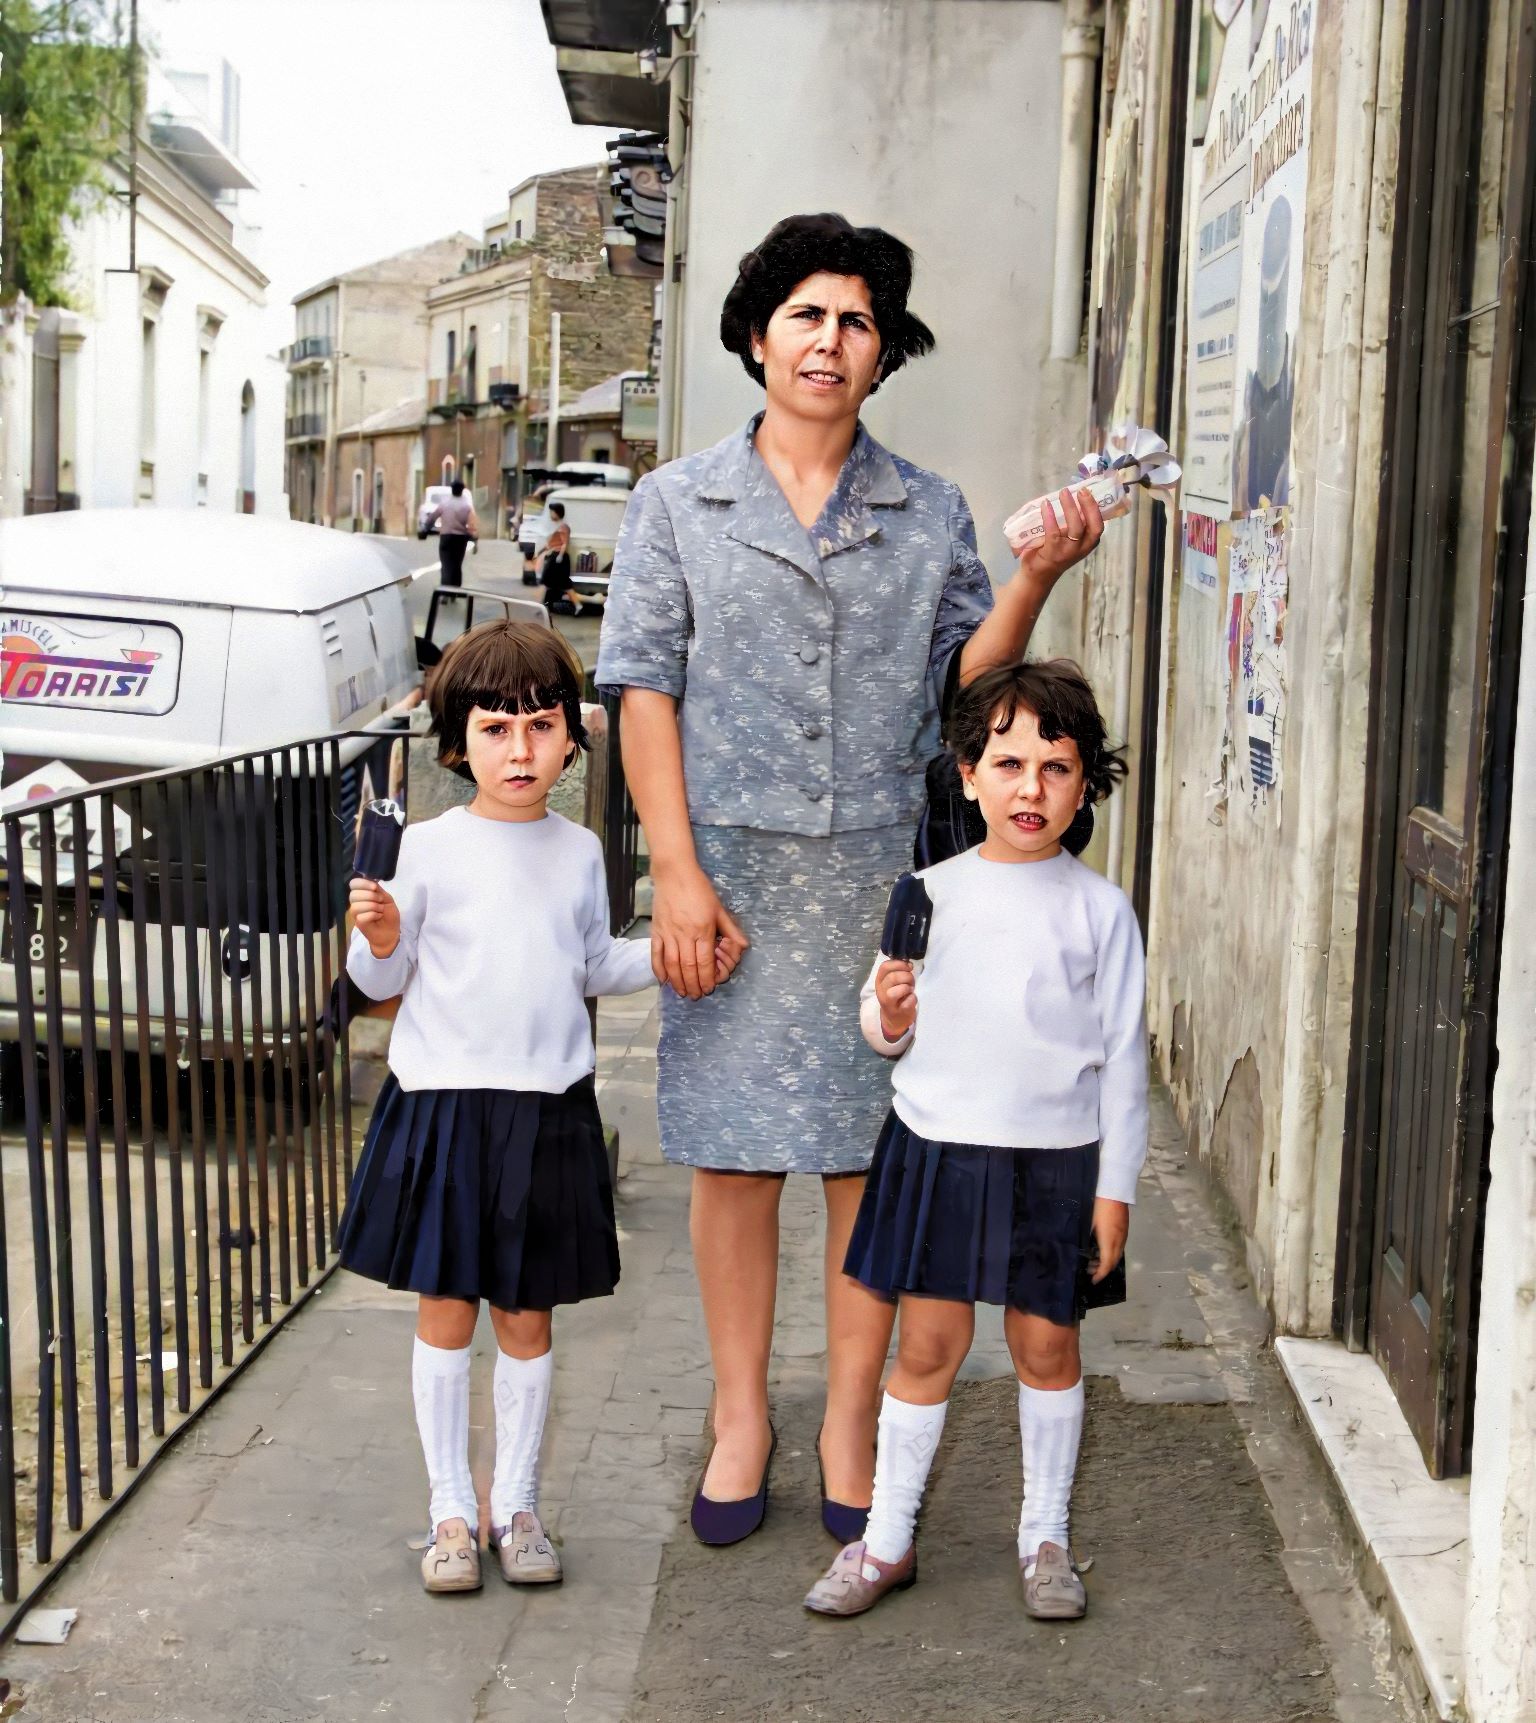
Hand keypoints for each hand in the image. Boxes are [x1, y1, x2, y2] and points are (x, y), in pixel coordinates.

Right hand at [349, 879, 400, 959]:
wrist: (392, 932)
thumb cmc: (389, 915)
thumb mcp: (387, 899)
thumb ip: (378, 889)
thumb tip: (368, 878)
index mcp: (363, 894)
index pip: (354, 884)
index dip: (363, 883)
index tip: (374, 887)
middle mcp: (357, 903)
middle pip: (353, 894)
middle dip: (370, 896)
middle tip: (380, 901)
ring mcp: (356, 914)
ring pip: (356, 906)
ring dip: (373, 906)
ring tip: (380, 910)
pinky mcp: (359, 923)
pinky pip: (361, 916)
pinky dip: (373, 915)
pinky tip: (378, 917)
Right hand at [651, 862, 748, 999]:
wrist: (675, 873)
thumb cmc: (700, 889)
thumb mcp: (720, 908)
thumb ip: (731, 929)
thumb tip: (743, 946)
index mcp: (703, 929)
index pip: (704, 962)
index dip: (707, 979)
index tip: (708, 988)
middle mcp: (684, 934)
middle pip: (688, 967)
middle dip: (693, 985)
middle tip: (696, 996)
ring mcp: (668, 933)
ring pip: (672, 964)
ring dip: (677, 982)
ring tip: (682, 993)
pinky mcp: (656, 930)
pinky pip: (656, 954)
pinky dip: (658, 969)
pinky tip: (664, 980)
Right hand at [874, 958, 916, 1040]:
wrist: (894, 1019)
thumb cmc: (896, 997)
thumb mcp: (891, 983)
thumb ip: (897, 972)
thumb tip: (908, 963)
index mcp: (879, 980)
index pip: (885, 967)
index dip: (899, 964)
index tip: (909, 966)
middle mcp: (881, 991)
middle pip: (893, 977)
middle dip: (907, 976)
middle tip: (911, 981)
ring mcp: (888, 1002)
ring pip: (899, 989)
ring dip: (908, 987)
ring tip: (910, 990)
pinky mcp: (898, 1011)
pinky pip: (909, 1000)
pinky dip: (913, 998)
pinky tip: (911, 999)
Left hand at [1018, 487, 1104, 584]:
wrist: (1037, 575)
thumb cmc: (1053, 552)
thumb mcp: (1068, 537)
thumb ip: (1072, 522)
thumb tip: (1070, 496)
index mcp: (1088, 542)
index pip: (1099, 525)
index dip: (1096, 508)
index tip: (1088, 491)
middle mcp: (1082, 547)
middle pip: (1093, 526)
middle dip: (1089, 506)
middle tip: (1081, 490)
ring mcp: (1069, 551)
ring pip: (1075, 527)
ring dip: (1070, 508)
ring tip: (1064, 493)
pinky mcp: (1053, 552)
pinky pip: (1053, 532)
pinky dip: (1050, 516)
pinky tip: (1046, 505)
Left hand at [1090, 1197, 1128, 1282]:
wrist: (1114, 1191)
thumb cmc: (1098, 1206)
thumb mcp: (1089, 1224)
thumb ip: (1087, 1238)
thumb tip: (1083, 1249)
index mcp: (1109, 1241)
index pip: (1107, 1264)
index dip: (1100, 1274)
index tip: (1093, 1280)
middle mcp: (1119, 1241)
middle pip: (1114, 1261)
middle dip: (1103, 1269)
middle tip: (1091, 1271)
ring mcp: (1123, 1235)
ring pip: (1118, 1254)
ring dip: (1108, 1261)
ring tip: (1095, 1260)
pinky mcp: (1125, 1230)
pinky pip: (1120, 1247)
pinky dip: (1112, 1253)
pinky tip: (1103, 1249)